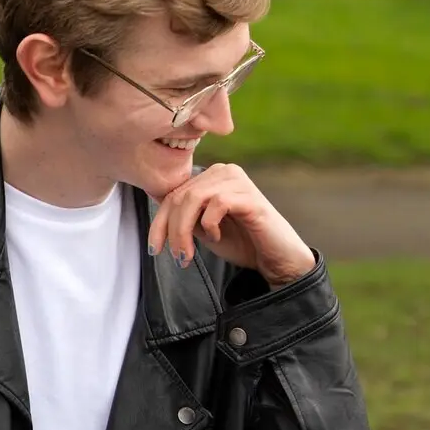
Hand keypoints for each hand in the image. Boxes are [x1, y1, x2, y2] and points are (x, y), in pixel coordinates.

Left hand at [148, 163, 315, 287]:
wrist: (275, 258)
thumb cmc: (240, 242)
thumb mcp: (202, 228)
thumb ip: (183, 216)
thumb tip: (156, 206)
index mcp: (210, 177)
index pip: (173, 194)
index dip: (158, 223)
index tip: (154, 249)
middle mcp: (223, 171)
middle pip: (180, 197)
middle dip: (170, 231)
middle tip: (177, 258)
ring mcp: (237, 181)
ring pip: (193, 199)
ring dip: (184, 231)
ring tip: (188, 255)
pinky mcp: (250, 196)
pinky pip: (217, 203)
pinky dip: (210, 225)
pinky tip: (217, 237)